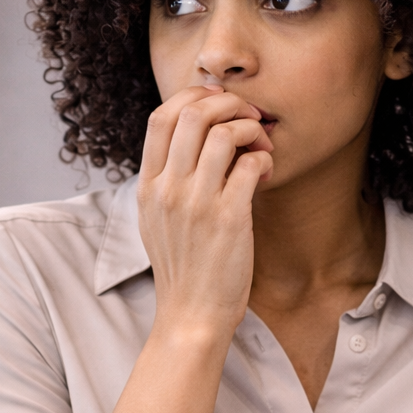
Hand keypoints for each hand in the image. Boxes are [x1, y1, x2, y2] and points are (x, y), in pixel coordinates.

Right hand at [138, 87, 273, 340]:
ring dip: (251, 129)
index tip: (218, 106)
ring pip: (225, 133)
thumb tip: (193, 139)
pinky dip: (263, 158)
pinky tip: (265, 173)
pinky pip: (249, 165)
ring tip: (260, 147)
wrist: (191, 314)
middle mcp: (168, 190)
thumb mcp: (156, 220)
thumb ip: (166, 180)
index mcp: (148, 186)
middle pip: (193, 114)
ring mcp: (197, 204)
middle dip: (229, 104)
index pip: (161, 117)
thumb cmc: (182, 267)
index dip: (193, 97)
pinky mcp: (229, 220)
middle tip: (249, 117)